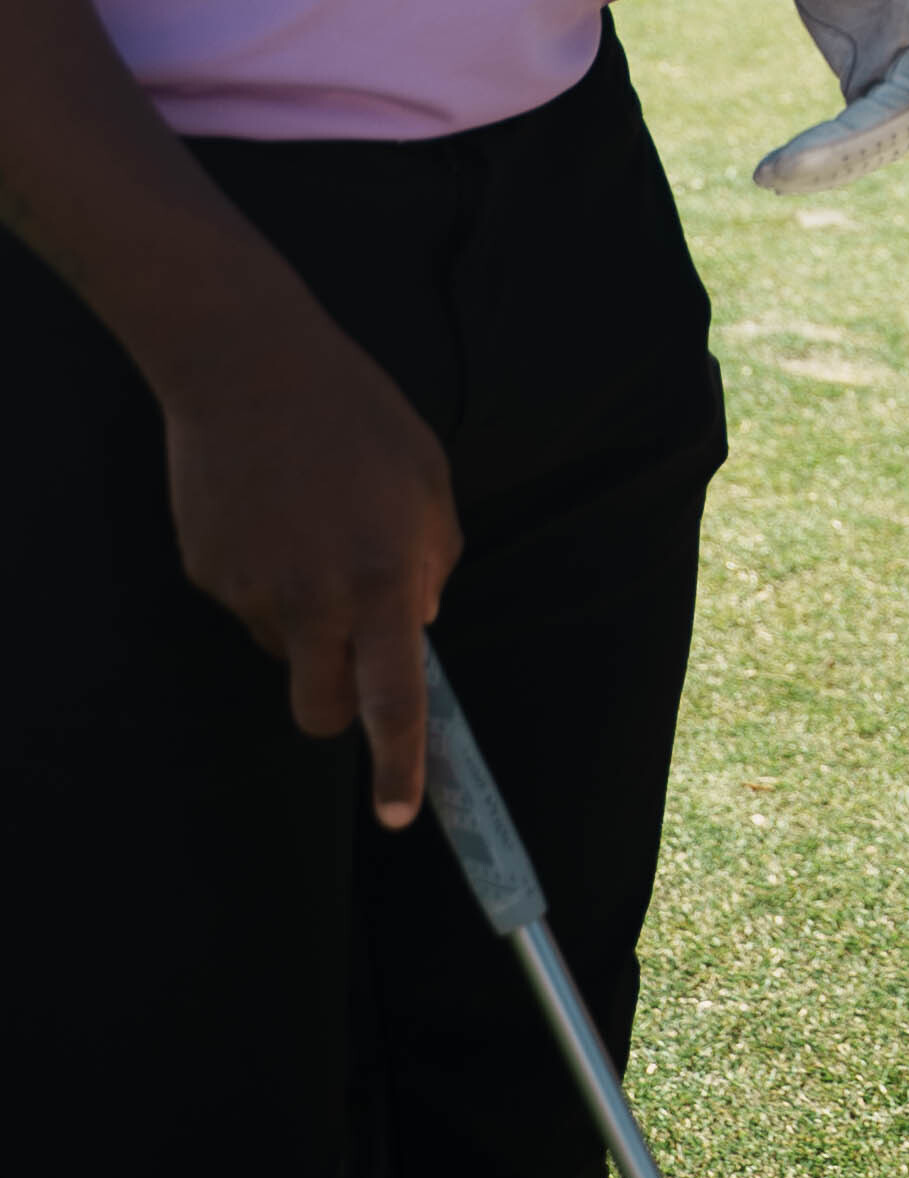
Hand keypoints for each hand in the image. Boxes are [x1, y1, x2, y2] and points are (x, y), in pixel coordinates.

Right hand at [161, 298, 461, 827]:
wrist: (246, 363)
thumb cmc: (353, 413)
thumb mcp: (426, 478)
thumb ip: (431, 560)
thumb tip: (416, 625)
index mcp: (383, 577)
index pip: (393, 699)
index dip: (397, 766)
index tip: (398, 814)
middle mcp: (315, 598)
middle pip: (321, 709)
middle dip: (337, 703)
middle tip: (349, 653)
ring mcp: (251, 590)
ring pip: (283, 647)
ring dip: (303, 618)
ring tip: (308, 528)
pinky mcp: (207, 573)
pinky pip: (246, 602)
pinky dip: (263, 573)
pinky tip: (268, 509)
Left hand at [757, 0, 908, 190]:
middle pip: (907, 109)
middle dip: (852, 146)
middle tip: (784, 168)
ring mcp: (903, 65)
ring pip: (882, 135)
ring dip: (831, 163)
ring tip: (767, 175)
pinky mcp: (872, 82)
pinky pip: (856, 136)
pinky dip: (821, 159)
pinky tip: (773, 173)